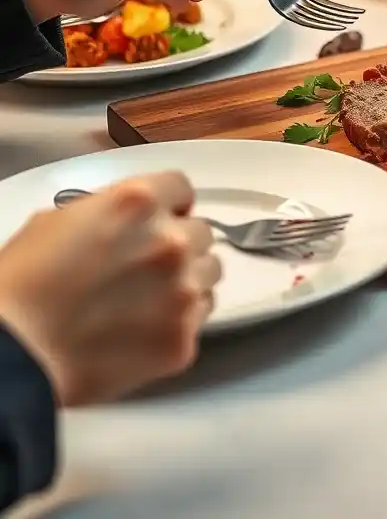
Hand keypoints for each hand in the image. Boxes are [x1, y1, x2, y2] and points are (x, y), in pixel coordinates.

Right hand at [0, 172, 220, 405]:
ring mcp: (183, 290)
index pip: (181, 188)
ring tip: (150, 297)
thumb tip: (123, 222)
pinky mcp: (185, 336)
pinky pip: (202, 316)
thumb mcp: (54, 222)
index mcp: (137, 203)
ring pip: (210, 272)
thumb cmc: (20, 289)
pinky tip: (146, 327)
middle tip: (148, 265)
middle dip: (179, 244)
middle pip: (201, 232)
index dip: (170, 204)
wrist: (16, 356)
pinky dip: (181, 319)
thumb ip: (105, 212)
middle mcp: (170, 241)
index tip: (163, 216)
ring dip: (188, 279)